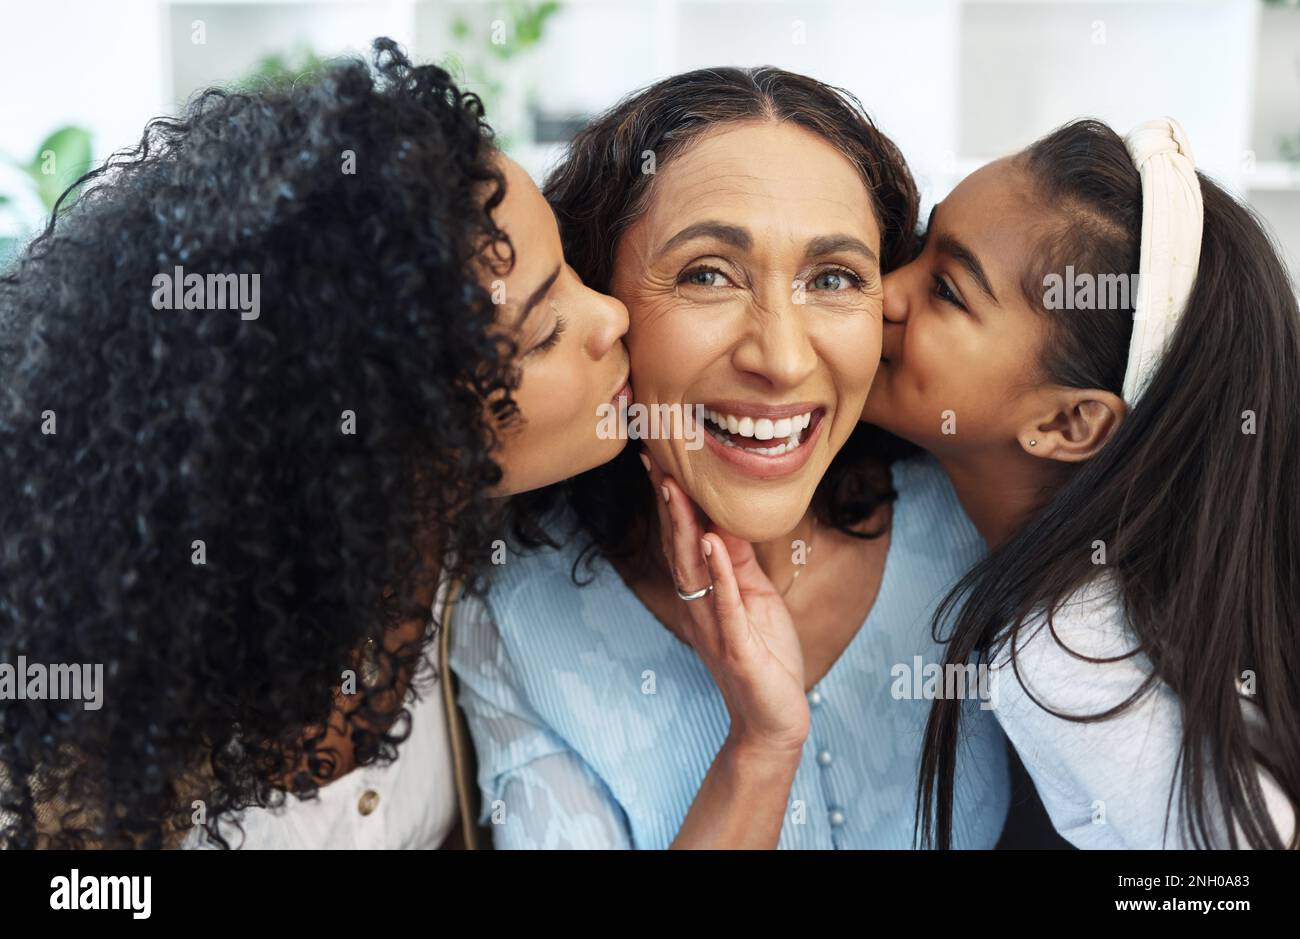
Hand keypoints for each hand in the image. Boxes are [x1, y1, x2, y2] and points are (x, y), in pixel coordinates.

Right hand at [641, 449, 808, 756]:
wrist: (774, 717)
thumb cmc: (766, 656)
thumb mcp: (755, 598)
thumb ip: (739, 562)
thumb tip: (728, 519)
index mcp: (704, 592)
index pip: (684, 538)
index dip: (671, 500)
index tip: (659, 459)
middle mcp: (700, 605)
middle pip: (678, 545)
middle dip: (667, 503)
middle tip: (655, 459)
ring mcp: (715, 625)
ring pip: (694, 568)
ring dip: (684, 527)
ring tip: (675, 488)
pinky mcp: (738, 644)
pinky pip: (726, 602)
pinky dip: (719, 570)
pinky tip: (713, 542)